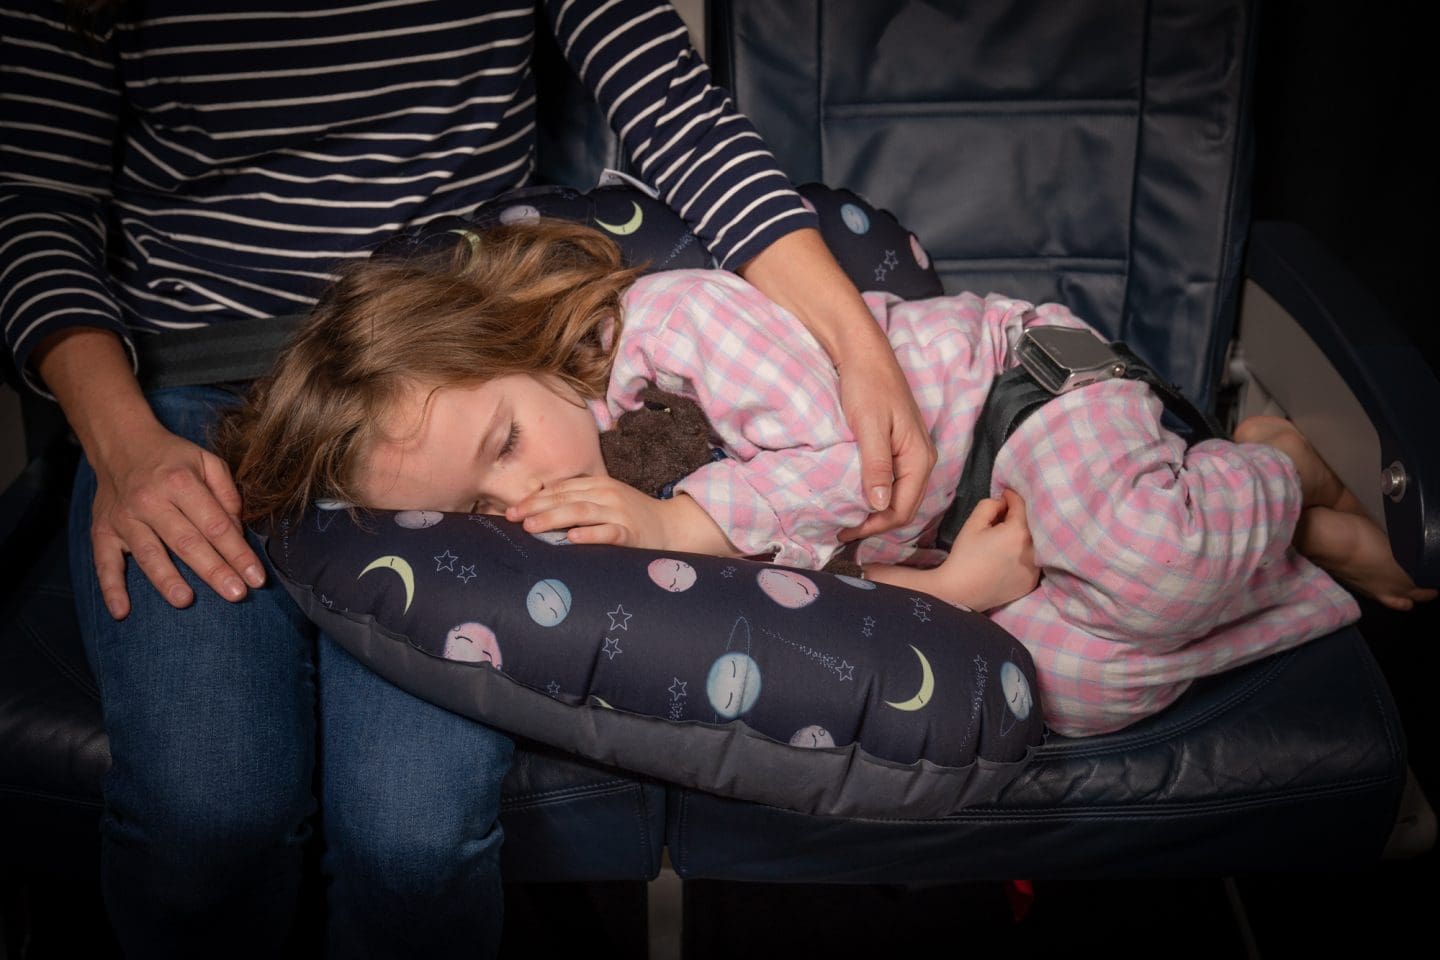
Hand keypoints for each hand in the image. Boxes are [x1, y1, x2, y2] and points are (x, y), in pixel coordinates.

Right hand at [90, 419, 265, 618]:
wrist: (121, 444)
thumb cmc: (173, 458)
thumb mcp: (207, 461)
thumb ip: (227, 493)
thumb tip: (238, 530)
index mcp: (181, 483)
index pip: (216, 524)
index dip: (238, 552)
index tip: (256, 578)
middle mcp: (150, 501)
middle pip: (186, 542)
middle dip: (213, 570)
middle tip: (236, 595)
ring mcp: (124, 518)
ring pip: (148, 554)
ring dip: (167, 579)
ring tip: (186, 601)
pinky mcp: (102, 531)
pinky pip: (104, 563)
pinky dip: (111, 588)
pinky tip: (121, 611)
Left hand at [508, 476, 676, 548]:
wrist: (671, 527)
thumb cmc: (632, 516)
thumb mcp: (606, 501)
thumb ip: (579, 500)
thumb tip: (540, 509)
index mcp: (598, 485)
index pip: (560, 489)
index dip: (534, 498)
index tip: (512, 509)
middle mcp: (607, 495)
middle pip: (565, 498)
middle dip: (536, 507)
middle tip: (512, 517)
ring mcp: (620, 513)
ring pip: (581, 512)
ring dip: (554, 518)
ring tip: (531, 527)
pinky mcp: (631, 533)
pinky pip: (608, 532)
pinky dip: (589, 534)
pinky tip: (572, 539)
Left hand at [734, 228, 936, 541]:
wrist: (861, 349)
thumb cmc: (866, 383)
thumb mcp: (868, 426)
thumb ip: (876, 466)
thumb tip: (880, 506)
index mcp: (919, 457)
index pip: (904, 510)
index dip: (876, 528)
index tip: (845, 533)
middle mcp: (919, 458)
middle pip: (902, 507)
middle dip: (874, 524)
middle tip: (839, 533)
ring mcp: (908, 452)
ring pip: (895, 495)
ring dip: (872, 511)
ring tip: (842, 519)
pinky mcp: (894, 445)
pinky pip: (888, 480)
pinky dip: (871, 494)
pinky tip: (851, 496)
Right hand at [936, 489, 1038, 610]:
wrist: (961, 592)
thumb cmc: (965, 556)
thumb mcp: (973, 523)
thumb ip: (990, 505)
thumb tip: (1003, 503)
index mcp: (1019, 532)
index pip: (1022, 505)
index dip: (1012, 497)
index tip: (1004, 495)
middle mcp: (1033, 549)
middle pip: (1032, 524)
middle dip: (1019, 516)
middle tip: (1004, 517)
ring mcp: (1035, 568)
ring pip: (1035, 543)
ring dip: (1024, 536)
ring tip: (1007, 538)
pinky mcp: (1032, 582)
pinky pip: (1034, 561)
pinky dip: (1025, 554)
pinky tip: (1009, 557)